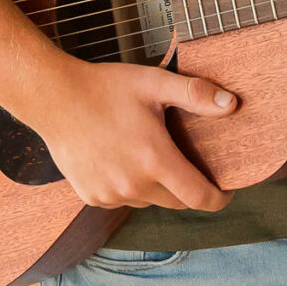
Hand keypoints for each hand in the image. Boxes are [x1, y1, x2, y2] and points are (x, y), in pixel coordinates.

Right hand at [26, 60, 238, 212]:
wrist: (53, 98)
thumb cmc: (105, 88)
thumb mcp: (153, 83)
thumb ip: (195, 94)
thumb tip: (233, 105)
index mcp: (154, 160)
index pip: (199, 198)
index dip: (218, 198)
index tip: (225, 192)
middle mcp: (133, 185)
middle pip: (176, 202)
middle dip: (187, 188)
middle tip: (184, 162)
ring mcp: (110, 194)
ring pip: (148, 201)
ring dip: (155, 186)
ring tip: (145, 153)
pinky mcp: (92, 197)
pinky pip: (122, 200)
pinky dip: (128, 186)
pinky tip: (119, 159)